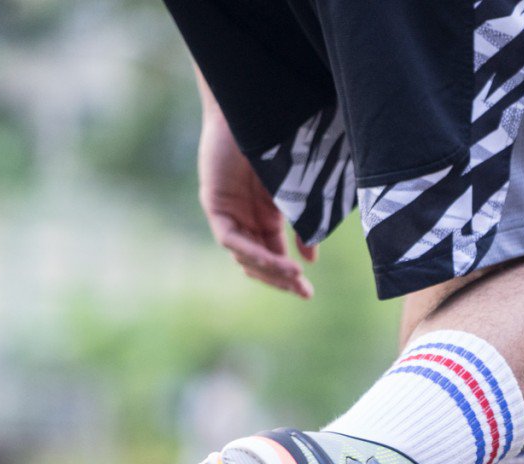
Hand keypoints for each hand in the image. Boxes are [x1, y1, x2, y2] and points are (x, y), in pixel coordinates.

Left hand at [197, 104, 315, 298]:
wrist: (255, 110)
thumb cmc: (279, 142)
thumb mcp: (296, 192)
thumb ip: (301, 223)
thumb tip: (309, 261)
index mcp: (264, 215)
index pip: (273, 255)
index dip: (288, 276)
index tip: (308, 292)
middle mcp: (245, 217)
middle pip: (257, 261)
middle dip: (280, 279)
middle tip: (304, 293)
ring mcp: (228, 211)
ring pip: (243, 255)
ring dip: (268, 269)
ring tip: (295, 276)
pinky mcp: (215, 203)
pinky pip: (231, 238)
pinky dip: (252, 252)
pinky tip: (276, 260)